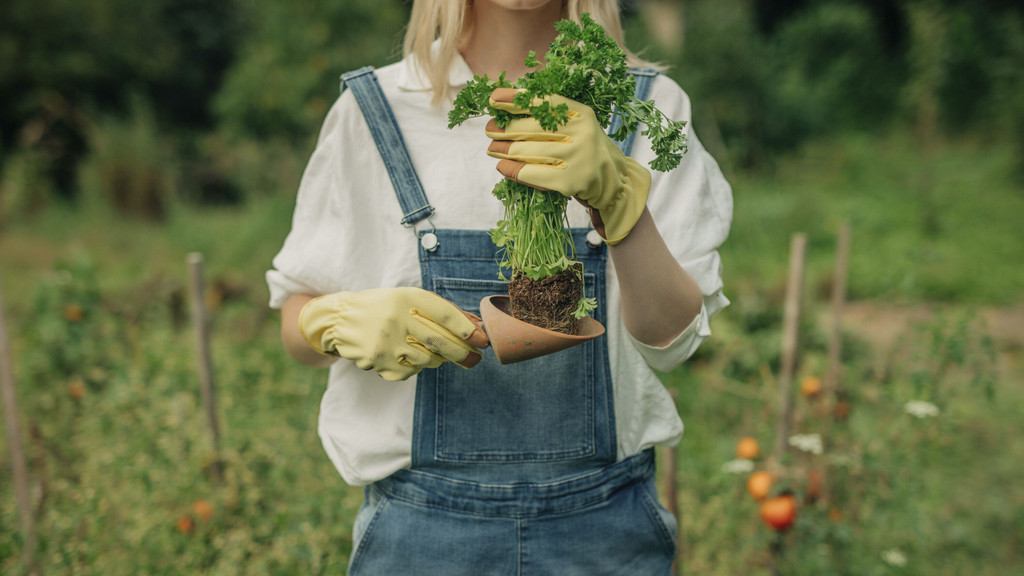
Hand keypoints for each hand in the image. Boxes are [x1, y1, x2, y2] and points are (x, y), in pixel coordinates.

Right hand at [299, 287, 488, 380]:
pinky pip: (409, 372)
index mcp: (406, 297)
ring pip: (427, 360)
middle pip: (439, 342)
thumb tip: (476, 327)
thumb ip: (441, 310)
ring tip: (432, 352)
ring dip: (437, 360)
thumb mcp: (409, 299)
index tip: (481, 339)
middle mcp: (395, 318)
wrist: (341, 319)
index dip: (466, 328)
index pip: (443, 313)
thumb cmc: (385, 308)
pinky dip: (414, 367)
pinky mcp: (377, 362)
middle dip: (462, 353)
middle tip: (475, 359)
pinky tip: (404, 355)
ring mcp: (384, 342)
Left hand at [484, 88, 650, 244]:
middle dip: (503, 128)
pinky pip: (530, 173)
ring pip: (526, 151)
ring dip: (502, 150)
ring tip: (491, 149)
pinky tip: (502, 167)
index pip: (542, 101)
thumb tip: (508, 106)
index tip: (493, 98)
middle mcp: (580, 133)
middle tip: (489, 129)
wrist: (611, 181)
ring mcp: (575, 158)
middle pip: (529, 128)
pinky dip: (512, 170)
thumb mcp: (577, 124)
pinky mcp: (568, 181)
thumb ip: (551, 114)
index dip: (515, 99)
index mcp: (581, 114)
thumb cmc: (585, 148)